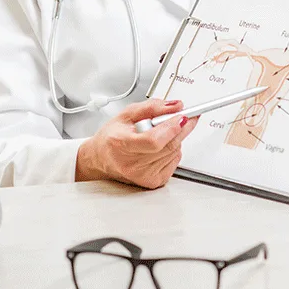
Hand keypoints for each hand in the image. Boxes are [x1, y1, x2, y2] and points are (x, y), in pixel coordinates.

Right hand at [75, 99, 197, 188]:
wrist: (102, 159)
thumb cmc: (112, 137)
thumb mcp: (127, 114)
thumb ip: (152, 107)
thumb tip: (176, 106)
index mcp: (121, 144)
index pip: (153, 140)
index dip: (171, 128)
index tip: (183, 116)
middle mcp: (132, 164)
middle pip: (168, 146)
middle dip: (182, 128)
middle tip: (186, 117)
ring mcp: (143, 175)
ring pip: (174, 152)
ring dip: (175, 138)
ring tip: (160, 133)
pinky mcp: (153, 182)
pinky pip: (174, 161)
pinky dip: (173, 150)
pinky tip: (160, 146)